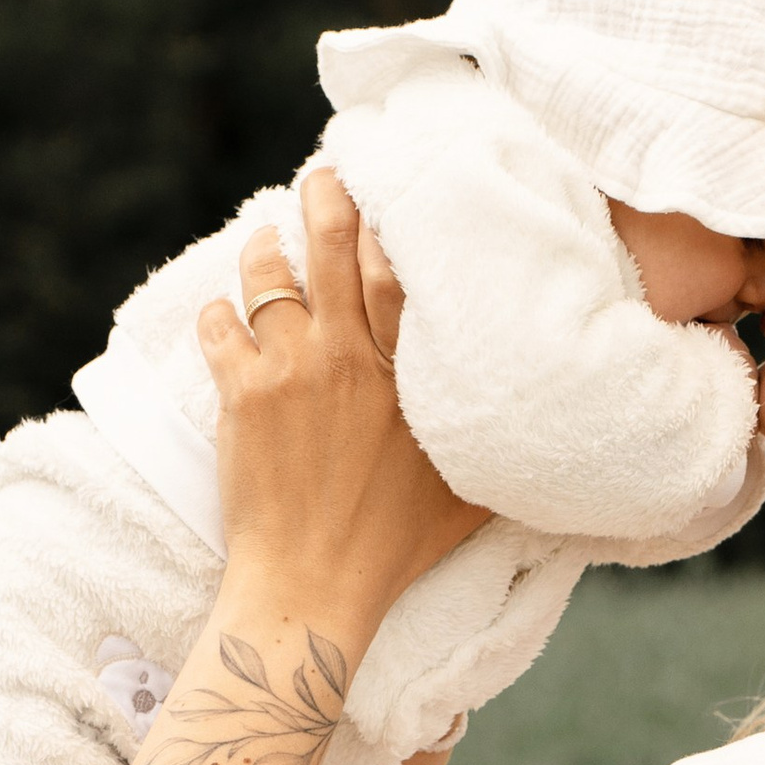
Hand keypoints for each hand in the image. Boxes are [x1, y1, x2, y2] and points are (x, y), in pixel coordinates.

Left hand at [196, 173, 485, 633]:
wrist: (313, 588)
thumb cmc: (396, 548)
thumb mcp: (469, 494)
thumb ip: (494, 443)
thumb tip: (546, 424)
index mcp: (406, 376)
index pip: (397, 269)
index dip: (387, 220)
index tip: (385, 190)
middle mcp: (349, 359)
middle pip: (331, 247)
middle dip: (325, 198)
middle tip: (323, 176)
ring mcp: (291, 372)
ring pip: (268, 277)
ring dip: (265, 249)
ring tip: (267, 241)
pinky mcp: (239, 395)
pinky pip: (219, 325)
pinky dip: (219, 313)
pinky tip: (225, 314)